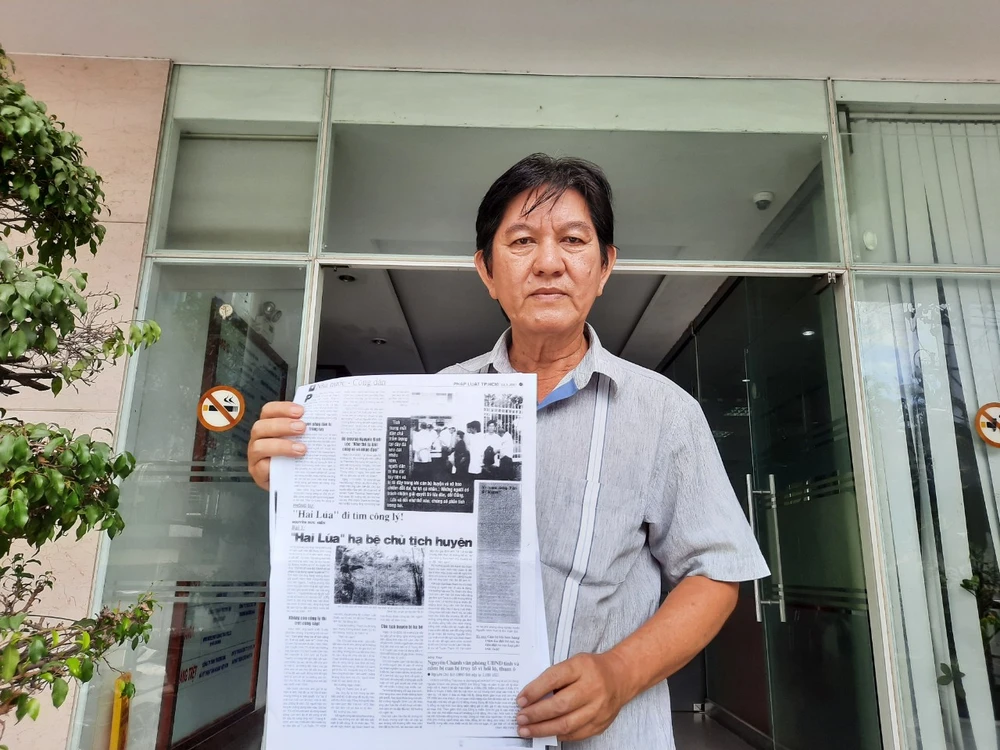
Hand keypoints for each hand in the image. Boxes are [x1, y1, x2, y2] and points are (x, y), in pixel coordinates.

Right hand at [247, 401, 306, 489]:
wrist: (291, 482)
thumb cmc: (295, 457)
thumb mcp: (300, 439)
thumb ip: (306, 429)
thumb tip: (322, 419)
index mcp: (268, 426)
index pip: (268, 411)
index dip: (282, 408)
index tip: (300, 411)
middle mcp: (259, 439)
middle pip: (261, 426)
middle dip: (282, 426)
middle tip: (302, 428)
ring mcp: (255, 456)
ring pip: (258, 446)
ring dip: (281, 446)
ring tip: (301, 449)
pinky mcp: (257, 473)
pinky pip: (262, 467)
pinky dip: (276, 464)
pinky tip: (290, 464)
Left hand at [515, 652, 630, 741]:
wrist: (621, 677)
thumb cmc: (592, 669)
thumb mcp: (573, 662)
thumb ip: (555, 677)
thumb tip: (530, 697)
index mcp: (582, 667)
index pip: (554, 678)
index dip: (534, 691)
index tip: (520, 700)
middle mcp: (592, 688)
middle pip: (560, 705)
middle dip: (536, 714)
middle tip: (520, 718)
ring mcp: (598, 708)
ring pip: (566, 724)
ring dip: (543, 729)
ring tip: (527, 730)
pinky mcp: (601, 723)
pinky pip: (575, 734)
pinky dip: (558, 734)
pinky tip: (546, 733)